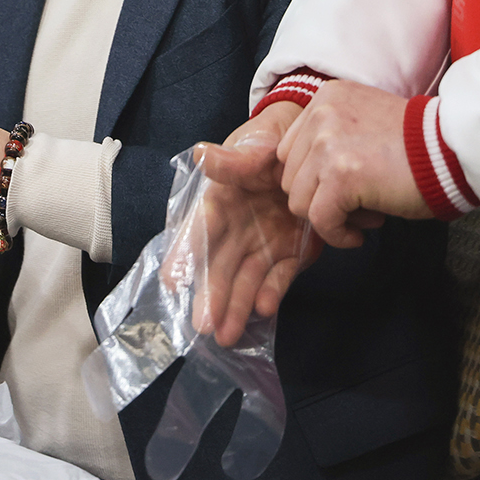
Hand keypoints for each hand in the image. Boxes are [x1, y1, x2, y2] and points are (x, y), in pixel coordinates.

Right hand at [190, 103, 324, 344]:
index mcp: (220, 202)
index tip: (171, 281)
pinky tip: (264, 310)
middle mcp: (236, 230)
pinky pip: (279, 278)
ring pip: (246, 280)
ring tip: (228, 336)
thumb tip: (200, 155)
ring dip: (237, 307)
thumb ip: (232, 159)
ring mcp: (262, 245)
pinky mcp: (290, 254)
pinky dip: (272, 294)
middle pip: (219, 265)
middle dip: (211, 295)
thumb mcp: (253, 146)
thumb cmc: (270, 144)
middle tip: (202, 325)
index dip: (185, 254)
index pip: (199, 230)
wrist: (308, 150)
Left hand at [277, 79, 429, 247]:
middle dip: (320, 198)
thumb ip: (331, 138)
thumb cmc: (420, 145)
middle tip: (359, 204)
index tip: (344, 188)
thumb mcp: (364, 122)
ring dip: (330, 216)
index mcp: (326, 98)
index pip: (291, 151)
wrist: (456, 151)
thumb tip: (306, 181)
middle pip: (290, 176)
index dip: (314, 178)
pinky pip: (319, 220)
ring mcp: (327, 144)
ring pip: (298, 201)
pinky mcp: (340, 176)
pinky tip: (360, 234)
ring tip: (365, 214)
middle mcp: (321, 115)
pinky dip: (337, 235)